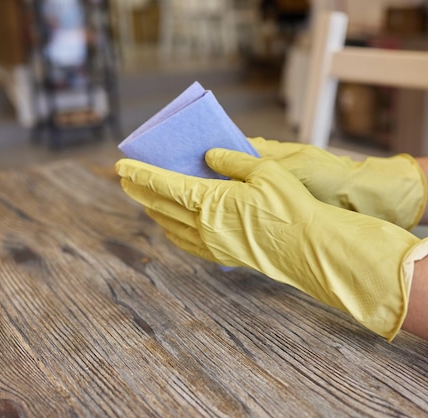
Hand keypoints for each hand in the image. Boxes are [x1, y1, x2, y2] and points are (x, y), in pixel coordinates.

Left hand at [116, 150, 427, 339]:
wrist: (307, 249)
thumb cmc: (290, 206)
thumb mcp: (265, 171)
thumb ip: (232, 161)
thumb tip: (209, 157)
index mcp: (208, 201)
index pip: (163, 184)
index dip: (140, 173)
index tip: (120, 165)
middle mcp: (201, 226)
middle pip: (159, 206)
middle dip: (140, 191)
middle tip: (126, 180)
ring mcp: (210, 244)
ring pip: (169, 226)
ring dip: (153, 211)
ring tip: (146, 200)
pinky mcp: (221, 256)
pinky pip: (185, 242)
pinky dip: (171, 230)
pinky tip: (173, 225)